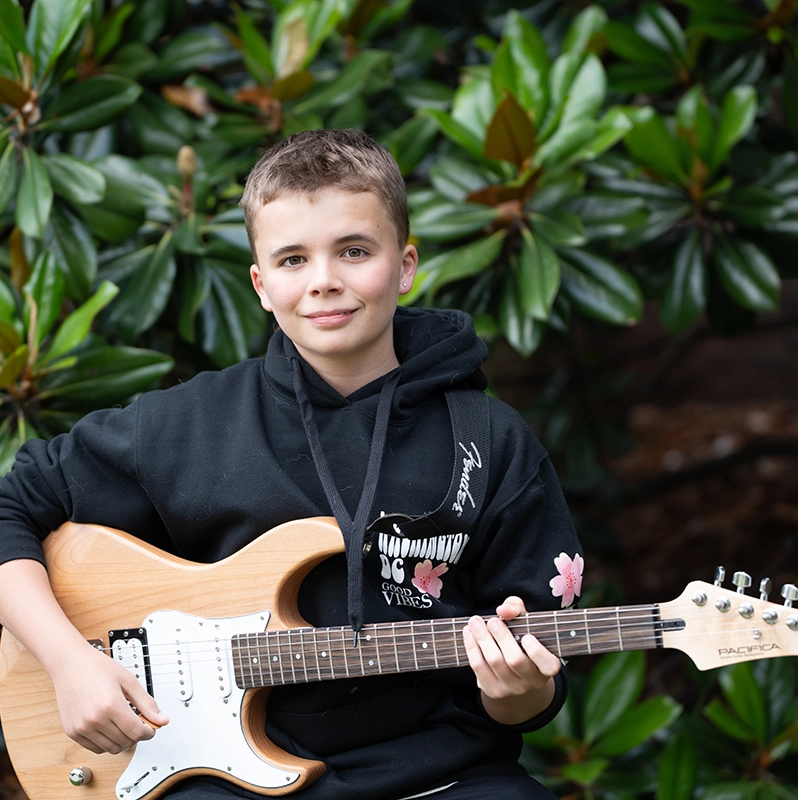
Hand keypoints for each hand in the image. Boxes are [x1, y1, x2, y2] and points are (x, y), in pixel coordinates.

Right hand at [50, 641, 168, 753]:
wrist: (70, 665)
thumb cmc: (97, 668)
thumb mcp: (129, 681)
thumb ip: (147, 703)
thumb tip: (162, 720)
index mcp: (111, 705)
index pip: (136, 732)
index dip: (149, 732)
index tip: (152, 728)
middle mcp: (94, 720)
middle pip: (125, 742)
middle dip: (137, 736)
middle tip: (140, 723)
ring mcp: (82, 728)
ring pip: (111, 749)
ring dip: (123, 741)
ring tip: (125, 724)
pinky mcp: (73, 733)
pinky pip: (95, 748)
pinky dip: (107, 743)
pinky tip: (111, 728)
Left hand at [462, 596, 560, 724]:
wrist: (512, 667)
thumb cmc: (522, 636)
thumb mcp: (525, 620)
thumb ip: (516, 608)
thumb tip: (503, 611)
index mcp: (547, 666)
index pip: (549, 665)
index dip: (537, 652)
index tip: (526, 636)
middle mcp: (532, 681)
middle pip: (515, 660)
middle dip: (501, 637)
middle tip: (492, 621)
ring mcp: (512, 689)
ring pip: (494, 662)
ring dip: (482, 638)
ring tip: (475, 622)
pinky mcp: (493, 690)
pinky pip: (479, 667)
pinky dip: (471, 646)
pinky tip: (468, 632)